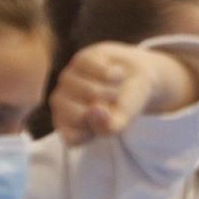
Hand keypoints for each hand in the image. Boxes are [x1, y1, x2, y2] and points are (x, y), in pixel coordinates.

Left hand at [50, 43, 190, 144]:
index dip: (94, 131)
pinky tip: (116, 74)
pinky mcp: (79, 60)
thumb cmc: (123, 105)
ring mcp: (67, 80)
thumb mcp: (120, 123)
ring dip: (111, 91)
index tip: (107, 123)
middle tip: (113, 104)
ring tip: (115, 89)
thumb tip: (93, 110)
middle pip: (79, 114)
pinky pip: (98, 72)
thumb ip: (107, 127)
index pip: (72, 138)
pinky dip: (115, 75)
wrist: (138, 77)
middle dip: (105, 109)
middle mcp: (60, 103)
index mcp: (66, 126)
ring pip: (89, 91)